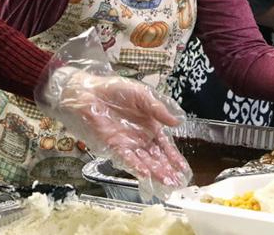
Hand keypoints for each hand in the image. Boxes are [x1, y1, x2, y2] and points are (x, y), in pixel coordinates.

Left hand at [33, 28, 189, 200]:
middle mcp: (140, 137)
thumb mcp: (143, 95)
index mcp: (149, 125)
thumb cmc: (116, 90)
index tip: (183, 169)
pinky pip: (127, 158)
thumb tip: (177, 122)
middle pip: (156, 157)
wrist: (90, 91)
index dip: (174, 157)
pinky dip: (136, 166)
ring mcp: (128, 143)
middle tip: (178, 182)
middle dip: (167, 169)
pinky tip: (146, 174)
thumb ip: (158, 110)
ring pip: (144, 161)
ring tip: (167, 182)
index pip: (164, 145)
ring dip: (155, 172)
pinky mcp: (114, 145)